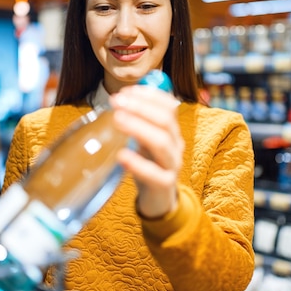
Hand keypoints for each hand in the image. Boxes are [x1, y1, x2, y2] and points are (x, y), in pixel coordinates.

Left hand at [109, 84, 183, 218]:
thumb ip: (137, 121)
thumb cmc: (148, 164)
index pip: (169, 106)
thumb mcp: (144, 140)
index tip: (125, 91)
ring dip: (138, 127)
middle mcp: (175, 145)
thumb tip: (121, 97)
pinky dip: (138, 163)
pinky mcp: (164, 185)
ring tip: (117, 119)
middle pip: (165, 120)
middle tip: (116, 101)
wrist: (159, 199)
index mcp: (171, 131)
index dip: (149, 95)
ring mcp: (172, 165)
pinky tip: (122, 155)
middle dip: (140, 107)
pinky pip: (154, 173)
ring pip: (162, 142)